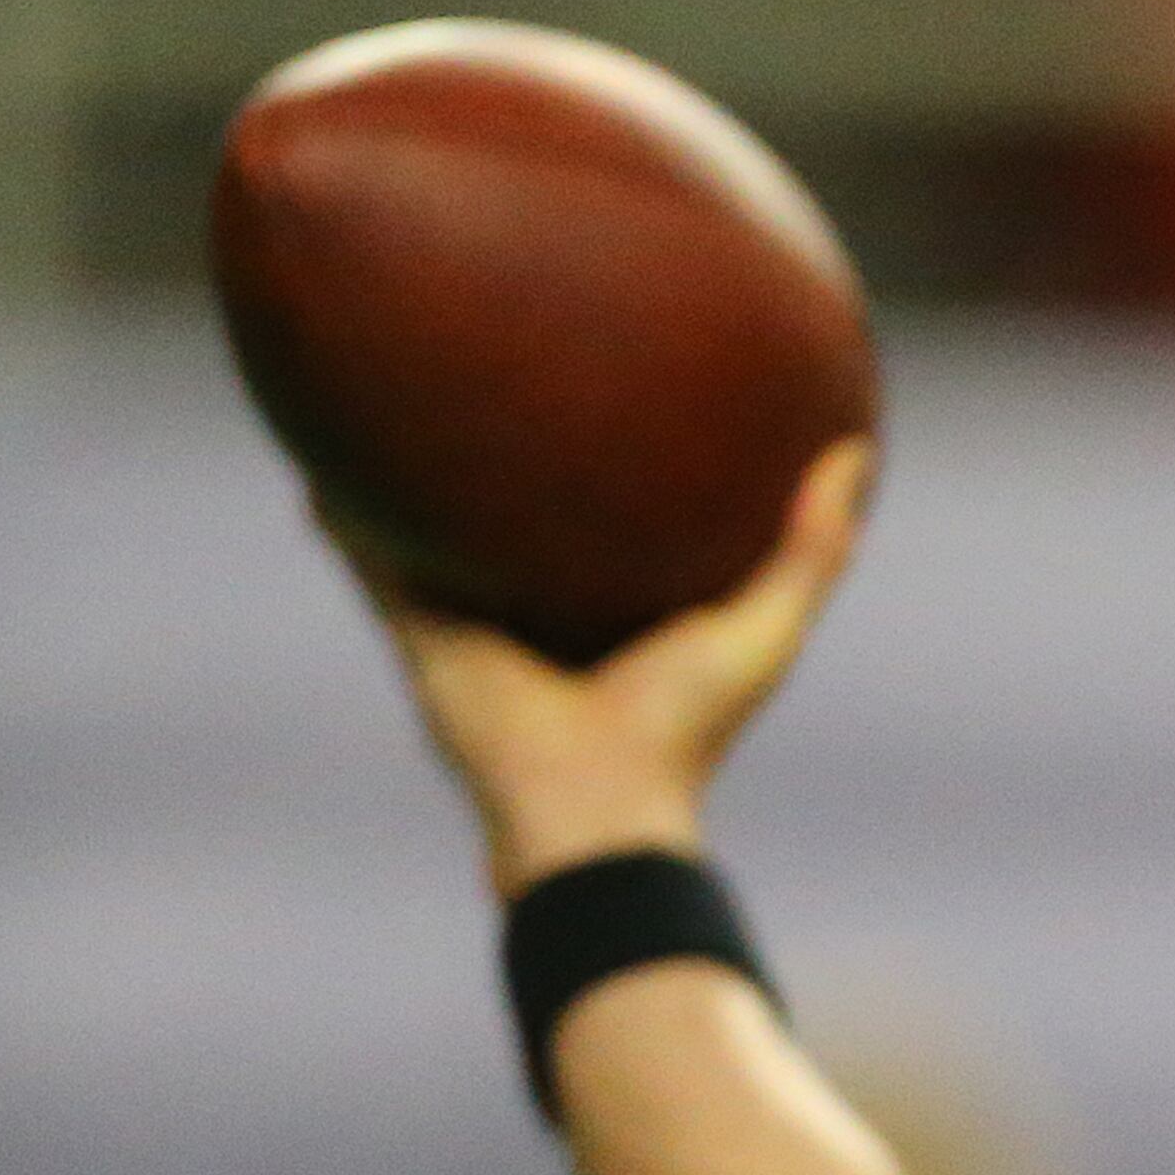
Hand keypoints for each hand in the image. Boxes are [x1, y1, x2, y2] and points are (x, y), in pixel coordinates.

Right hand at [335, 436, 876, 895]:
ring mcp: (476, 622)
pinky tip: (315, 455)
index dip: (614, 468)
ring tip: (384, 387)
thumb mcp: (764, 626)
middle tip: (492, 366)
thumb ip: (813, 548)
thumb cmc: (686, 729)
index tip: (612, 394)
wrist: (596, 807)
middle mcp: (543, 611)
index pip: (616, 524)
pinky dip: (342, 511)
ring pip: (433, 529)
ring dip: (409, 473)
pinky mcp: (420, 633)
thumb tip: (859, 450)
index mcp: (617, 609)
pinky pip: (369, 557)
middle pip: (518, 518)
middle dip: (505, 457)